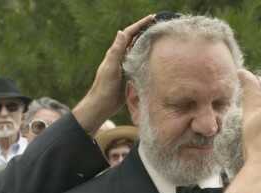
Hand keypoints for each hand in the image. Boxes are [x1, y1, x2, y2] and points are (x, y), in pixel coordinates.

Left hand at [72, 15, 154, 134]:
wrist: (101, 105)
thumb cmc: (104, 87)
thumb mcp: (111, 67)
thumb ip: (116, 51)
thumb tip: (121, 32)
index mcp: (116, 53)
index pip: (129, 34)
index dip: (140, 24)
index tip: (152, 17)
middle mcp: (120, 57)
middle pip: (134, 39)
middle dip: (144, 30)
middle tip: (158, 24)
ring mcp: (125, 66)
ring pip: (137, 50)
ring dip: (146, 42)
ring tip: (158, 37)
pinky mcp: (129, 76)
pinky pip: (139, 62)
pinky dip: (146, 56)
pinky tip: (154, 58)